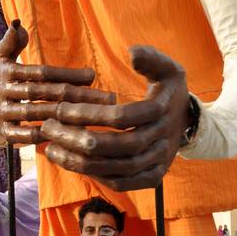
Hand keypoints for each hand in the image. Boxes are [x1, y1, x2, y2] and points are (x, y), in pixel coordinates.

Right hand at [0, 21, 114, 143]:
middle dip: (74, 95)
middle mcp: (2, 91)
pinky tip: (63, 134)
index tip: (92, 76)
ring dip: (62, 116)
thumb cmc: (2, 73)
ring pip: (34, 114)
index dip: (66, 73)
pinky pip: (21, 136)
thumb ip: (12, 41)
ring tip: (91, 117)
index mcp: (5, 70)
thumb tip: (17, 24)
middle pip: (42, 93)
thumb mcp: (1, 54)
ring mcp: (2, 113)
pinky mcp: (3, 132)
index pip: (40, 72)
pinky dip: (39, 136)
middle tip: (104, 98)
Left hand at [40, 46, 190, 191]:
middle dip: (77, 139)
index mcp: (162, 111)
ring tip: (51, 149)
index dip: (88, 114)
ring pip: (115, 169)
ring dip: (80, 162)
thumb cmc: (167, 90)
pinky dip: (94, 176)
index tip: (60, 109)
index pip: (121, 117)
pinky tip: (70, 163)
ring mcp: (158, 162)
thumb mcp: (167, 68)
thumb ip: (150, 58)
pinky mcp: (152, 177)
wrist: (188, 121)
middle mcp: (161, 140)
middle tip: (48, 128)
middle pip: (116, 147)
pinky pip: (121, 183)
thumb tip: (131, 52)